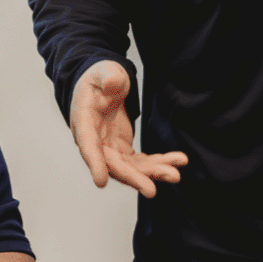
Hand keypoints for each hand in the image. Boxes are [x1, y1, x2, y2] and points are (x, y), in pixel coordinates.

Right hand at [69, 59, 186, 197]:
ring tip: (175, 175)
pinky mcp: (123, 149)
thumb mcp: (103, 71)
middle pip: (112, 165)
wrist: (104, 84)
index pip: (88, 145)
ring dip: (152, 173)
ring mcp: (110, 147)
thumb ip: (108, 77)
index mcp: (84, 121)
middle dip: (133, 178)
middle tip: (151, 190)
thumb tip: (114, 83)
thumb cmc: (100, 78)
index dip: (94, 163)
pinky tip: (178, 161)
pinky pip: (141, 162)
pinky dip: (159, 163)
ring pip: (130, 168)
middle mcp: (95, 141)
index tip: (101, 181)